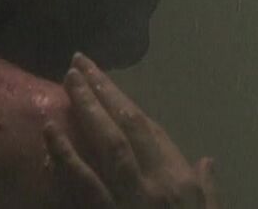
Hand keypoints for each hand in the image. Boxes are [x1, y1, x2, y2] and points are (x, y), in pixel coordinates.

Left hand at [45, 53, 219, 208]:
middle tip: (76, 63)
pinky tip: (50, 132)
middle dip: (100, 92)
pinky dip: (66, 156)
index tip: (99, 75)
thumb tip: (208, 162)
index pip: (148, 130)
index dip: (122, 99)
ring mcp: (130, 201)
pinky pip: (84, 186)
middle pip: (125, 128)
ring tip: (66, 82)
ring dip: (86, 111)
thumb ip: (207, 190)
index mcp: (179, 181)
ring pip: (106, 147)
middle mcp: (155, 184)